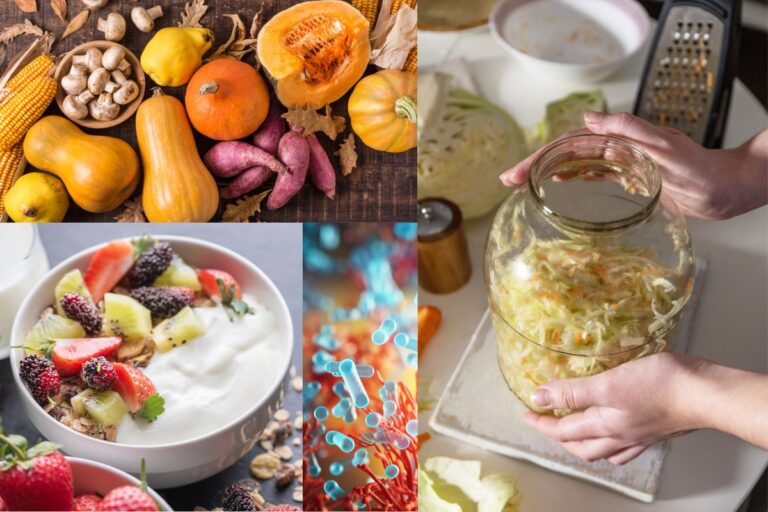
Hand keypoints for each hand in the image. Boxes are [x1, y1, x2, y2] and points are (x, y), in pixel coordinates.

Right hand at [500, 112, 767, 219]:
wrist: (724, 189)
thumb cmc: (700, 168)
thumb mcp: (664, 146)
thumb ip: (628, 130)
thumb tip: (588, 119)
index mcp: (619, 139)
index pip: (569, 146)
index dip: (540, 158)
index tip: (517, 173)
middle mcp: (616, 149)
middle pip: (566, 156)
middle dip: (536, 166)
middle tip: (509, 182)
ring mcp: (622, 164)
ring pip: (576, 167)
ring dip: (550, 175)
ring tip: (524, 187)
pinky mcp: (630, 180)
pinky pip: (594, 179)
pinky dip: (573, 183)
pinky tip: (559, 189)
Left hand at [524, 352, 767, 463]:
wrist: (703, 393)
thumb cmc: (658, 386)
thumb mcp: (607, 384)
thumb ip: (572, 392)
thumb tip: (539, 398)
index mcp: (604, 426)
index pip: (563, 430)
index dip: (541, 423)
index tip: (525, 414)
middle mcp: (619, 437)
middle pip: (581, 446)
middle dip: (559, 437)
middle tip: (545, 425)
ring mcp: (639, 436)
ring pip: (604, 450)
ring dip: (584, 444)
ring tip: (575, 434)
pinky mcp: (656, 429)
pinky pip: (626, 446)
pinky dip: (613, 445)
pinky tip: (615, 436)